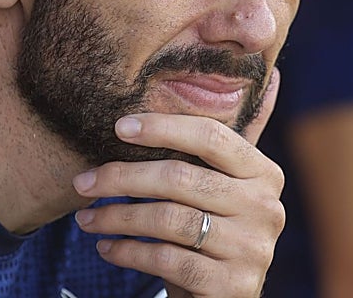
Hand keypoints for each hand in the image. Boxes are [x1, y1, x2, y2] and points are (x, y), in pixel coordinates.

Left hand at [72, 69, 284, 297]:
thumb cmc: (217, 230)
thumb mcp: (231, 184)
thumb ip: (235, 138)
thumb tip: (269, 75)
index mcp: (265, 173)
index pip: (211, 136)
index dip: (162, 128)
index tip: (117, 127)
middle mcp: (267, 208)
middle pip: (181, 178)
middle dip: (123, 176)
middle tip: (84, 181)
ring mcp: (253, 249)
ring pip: (170, 220)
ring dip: (117, 216)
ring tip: (86, 216)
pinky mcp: (232, 286)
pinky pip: (167, 261)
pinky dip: (129, 252)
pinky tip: (107, 247)